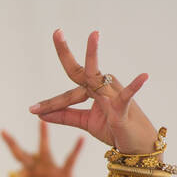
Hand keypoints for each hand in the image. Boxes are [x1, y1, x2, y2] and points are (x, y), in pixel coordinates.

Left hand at [0, 121, 88, 176]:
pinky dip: (76, 150)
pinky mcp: (64, 172)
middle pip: (22, 155)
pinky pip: (70, 160)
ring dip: (44, 137)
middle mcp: (37, 167)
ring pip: (45, 151)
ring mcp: (50, 168)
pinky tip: (80, 139)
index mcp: (27, 172)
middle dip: (12, 145)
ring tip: (43, 124)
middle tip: (2, 132)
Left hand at [30, 30, 156, 153]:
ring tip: (93, 35)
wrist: (137, 144)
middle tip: (56, 31)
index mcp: (92, 91)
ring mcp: (113, 95)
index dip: (49, 103)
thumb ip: (65, 116)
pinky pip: (127, 96)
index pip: (67, 94)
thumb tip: (39, 115)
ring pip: (97, 77)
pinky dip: (134, 87)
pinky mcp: (124, 108)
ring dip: (93, 56)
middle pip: (80, 71)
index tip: (32, 110)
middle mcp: (102, 87)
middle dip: (66, 52)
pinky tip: (144, 76)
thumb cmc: (114, 130)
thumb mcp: (85, 122)